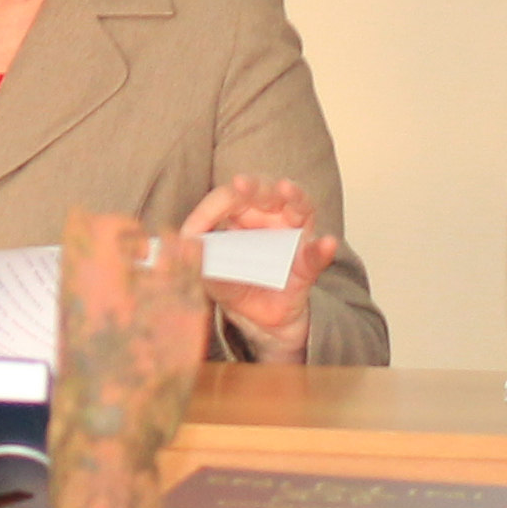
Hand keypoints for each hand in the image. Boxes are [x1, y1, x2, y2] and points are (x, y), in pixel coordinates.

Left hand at [179, 173, 337, 364]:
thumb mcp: (212, 279)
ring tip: (286, 190)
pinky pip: (316, 253)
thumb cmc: (236, 288)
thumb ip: (201, 264)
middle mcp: (266, 218)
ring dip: (293, 197)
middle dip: (253, 186)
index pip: (225, 199)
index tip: (197, 227)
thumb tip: (180, 247)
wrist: (263, 322)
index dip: (213, 206)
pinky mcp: (307, 262)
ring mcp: (290, 235)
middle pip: (263, 191)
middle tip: (242, 184)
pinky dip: (321, 249)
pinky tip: (326, 243)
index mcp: (237, 217)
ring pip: (297, 207)